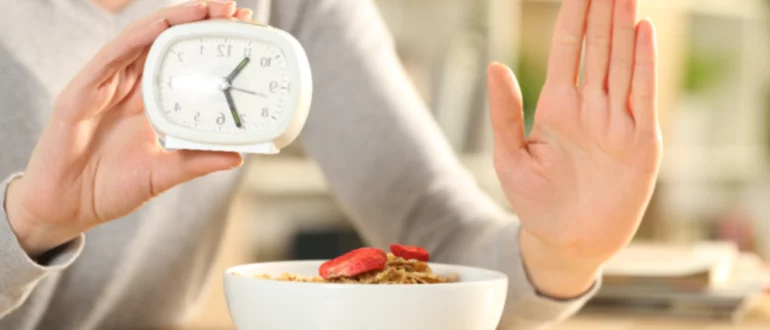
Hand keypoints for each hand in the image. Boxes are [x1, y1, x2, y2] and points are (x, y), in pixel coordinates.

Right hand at [5, 1, 255, 257]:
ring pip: (140, 39)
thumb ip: (198, 161)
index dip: (208, 43)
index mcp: (149, 101)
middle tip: (234, 10)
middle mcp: (129, 86)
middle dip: (199, 21)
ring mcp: (105, 85)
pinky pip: (111, 57)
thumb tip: (238, 155)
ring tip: (206, 8)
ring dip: (173, 20)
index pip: (182, 60)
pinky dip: (136, 38)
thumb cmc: (110, 188)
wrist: (67, 209)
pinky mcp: (81, 92)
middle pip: (165, 41)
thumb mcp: (165, 173)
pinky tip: (160, 26)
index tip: (243, 30)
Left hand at [487, 0, 660, 297]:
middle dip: (603, 12)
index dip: (573, 16)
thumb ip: (505, 112)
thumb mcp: (510, 156)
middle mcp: (590, 107)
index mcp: (558, 106)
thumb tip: (493, 65)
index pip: (567, 49)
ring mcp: (617, 121)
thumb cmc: (535, 202)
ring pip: (622, 62)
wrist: (565, 242)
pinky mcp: (639, 141)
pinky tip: (643, 31)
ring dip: (625, 27)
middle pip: (599, 47)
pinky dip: (644, 63)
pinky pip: (642, 94)